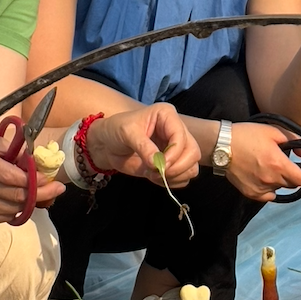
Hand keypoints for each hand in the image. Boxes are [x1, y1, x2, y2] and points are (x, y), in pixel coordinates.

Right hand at [0, 135, 63, 224]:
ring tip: (41, 194)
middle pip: (15, 196)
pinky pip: (5, 217)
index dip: (34, 179)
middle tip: (57, 189)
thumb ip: (12, 149)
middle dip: (41, 194)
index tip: (49, 178)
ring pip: (13, 209)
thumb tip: (37, 160)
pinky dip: (17, 209)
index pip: (12, 176)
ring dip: (30, 202)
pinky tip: (20, 200)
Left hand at [86, 104, 200, 187]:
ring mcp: (176, 148)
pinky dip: (172, 183)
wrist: (107, 144)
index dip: (174, 153)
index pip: (182, 137)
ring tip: (153, 175)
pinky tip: (155, 177)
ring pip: (192, 167)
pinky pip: (183, 178)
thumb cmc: (116, 130)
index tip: (160, 165)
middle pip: (193, 153)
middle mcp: (176, 130)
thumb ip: (143, 146)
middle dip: (177, 167)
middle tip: (157, 173)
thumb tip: (158, 164)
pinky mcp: (172, 163)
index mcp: (167, 116)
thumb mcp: (127, 133)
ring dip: (175, 176)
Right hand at [227, 122, 300, 200]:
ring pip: (278, 189)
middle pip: (291, 185)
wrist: (221, 145)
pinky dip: (268, 189)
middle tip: (282, 164)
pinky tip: (262, 177)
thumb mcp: (272, 131)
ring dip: (278, 181)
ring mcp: (260, 188)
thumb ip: (294, 140)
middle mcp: (271, 180)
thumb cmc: (246, 135)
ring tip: (267, 168)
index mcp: (279, 164)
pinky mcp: (251, 193)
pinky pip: (267, 196)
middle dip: (291, 175)